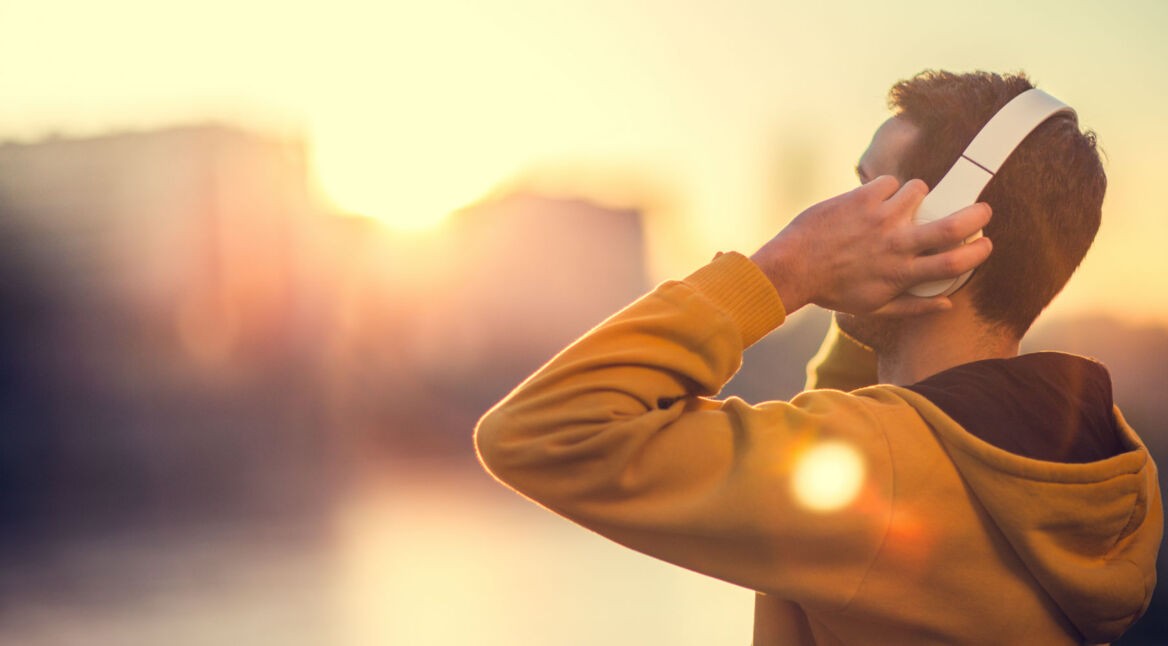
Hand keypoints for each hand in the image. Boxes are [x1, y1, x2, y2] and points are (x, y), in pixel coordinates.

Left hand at [750, 176, 992, 316]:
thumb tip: (947, 303)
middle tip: (981, 209)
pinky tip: (873, 200)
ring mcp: (879, 219)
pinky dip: (887, 188)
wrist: (792, 268)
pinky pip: (889, 182)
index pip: (954, 264)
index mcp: (901, 274)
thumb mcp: (873, 307)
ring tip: (904, 204)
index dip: (977, 252)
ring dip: (918, 195)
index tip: (985, 244)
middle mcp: (895, 245)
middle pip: (951, 226)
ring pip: (919, 191)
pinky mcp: (861, 199)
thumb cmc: (832, 290)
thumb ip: (913, 307)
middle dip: (976, 214)